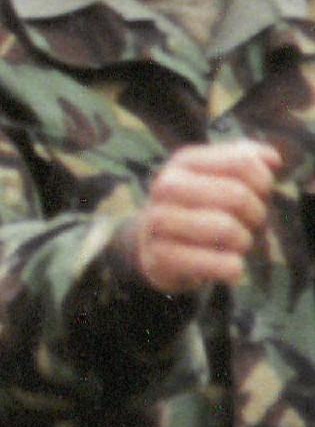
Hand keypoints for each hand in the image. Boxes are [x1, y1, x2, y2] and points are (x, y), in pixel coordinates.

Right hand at [131, 139, 281, 295]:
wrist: (153, 245)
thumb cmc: (199, 208)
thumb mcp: (219, 177)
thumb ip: (247, 160)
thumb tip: (272, 159)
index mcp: (184, 162)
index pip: (243, 162)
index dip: (263, 182)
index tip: (258, 194)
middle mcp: (166, 186)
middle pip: (237, 195)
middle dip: (256, 214)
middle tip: (248, 223)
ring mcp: (158, 221)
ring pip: (226, 228)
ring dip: (244, 241)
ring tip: (237, 244)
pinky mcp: (159, 256)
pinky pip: (213, 262)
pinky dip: (232, 267)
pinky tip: (231, 266)